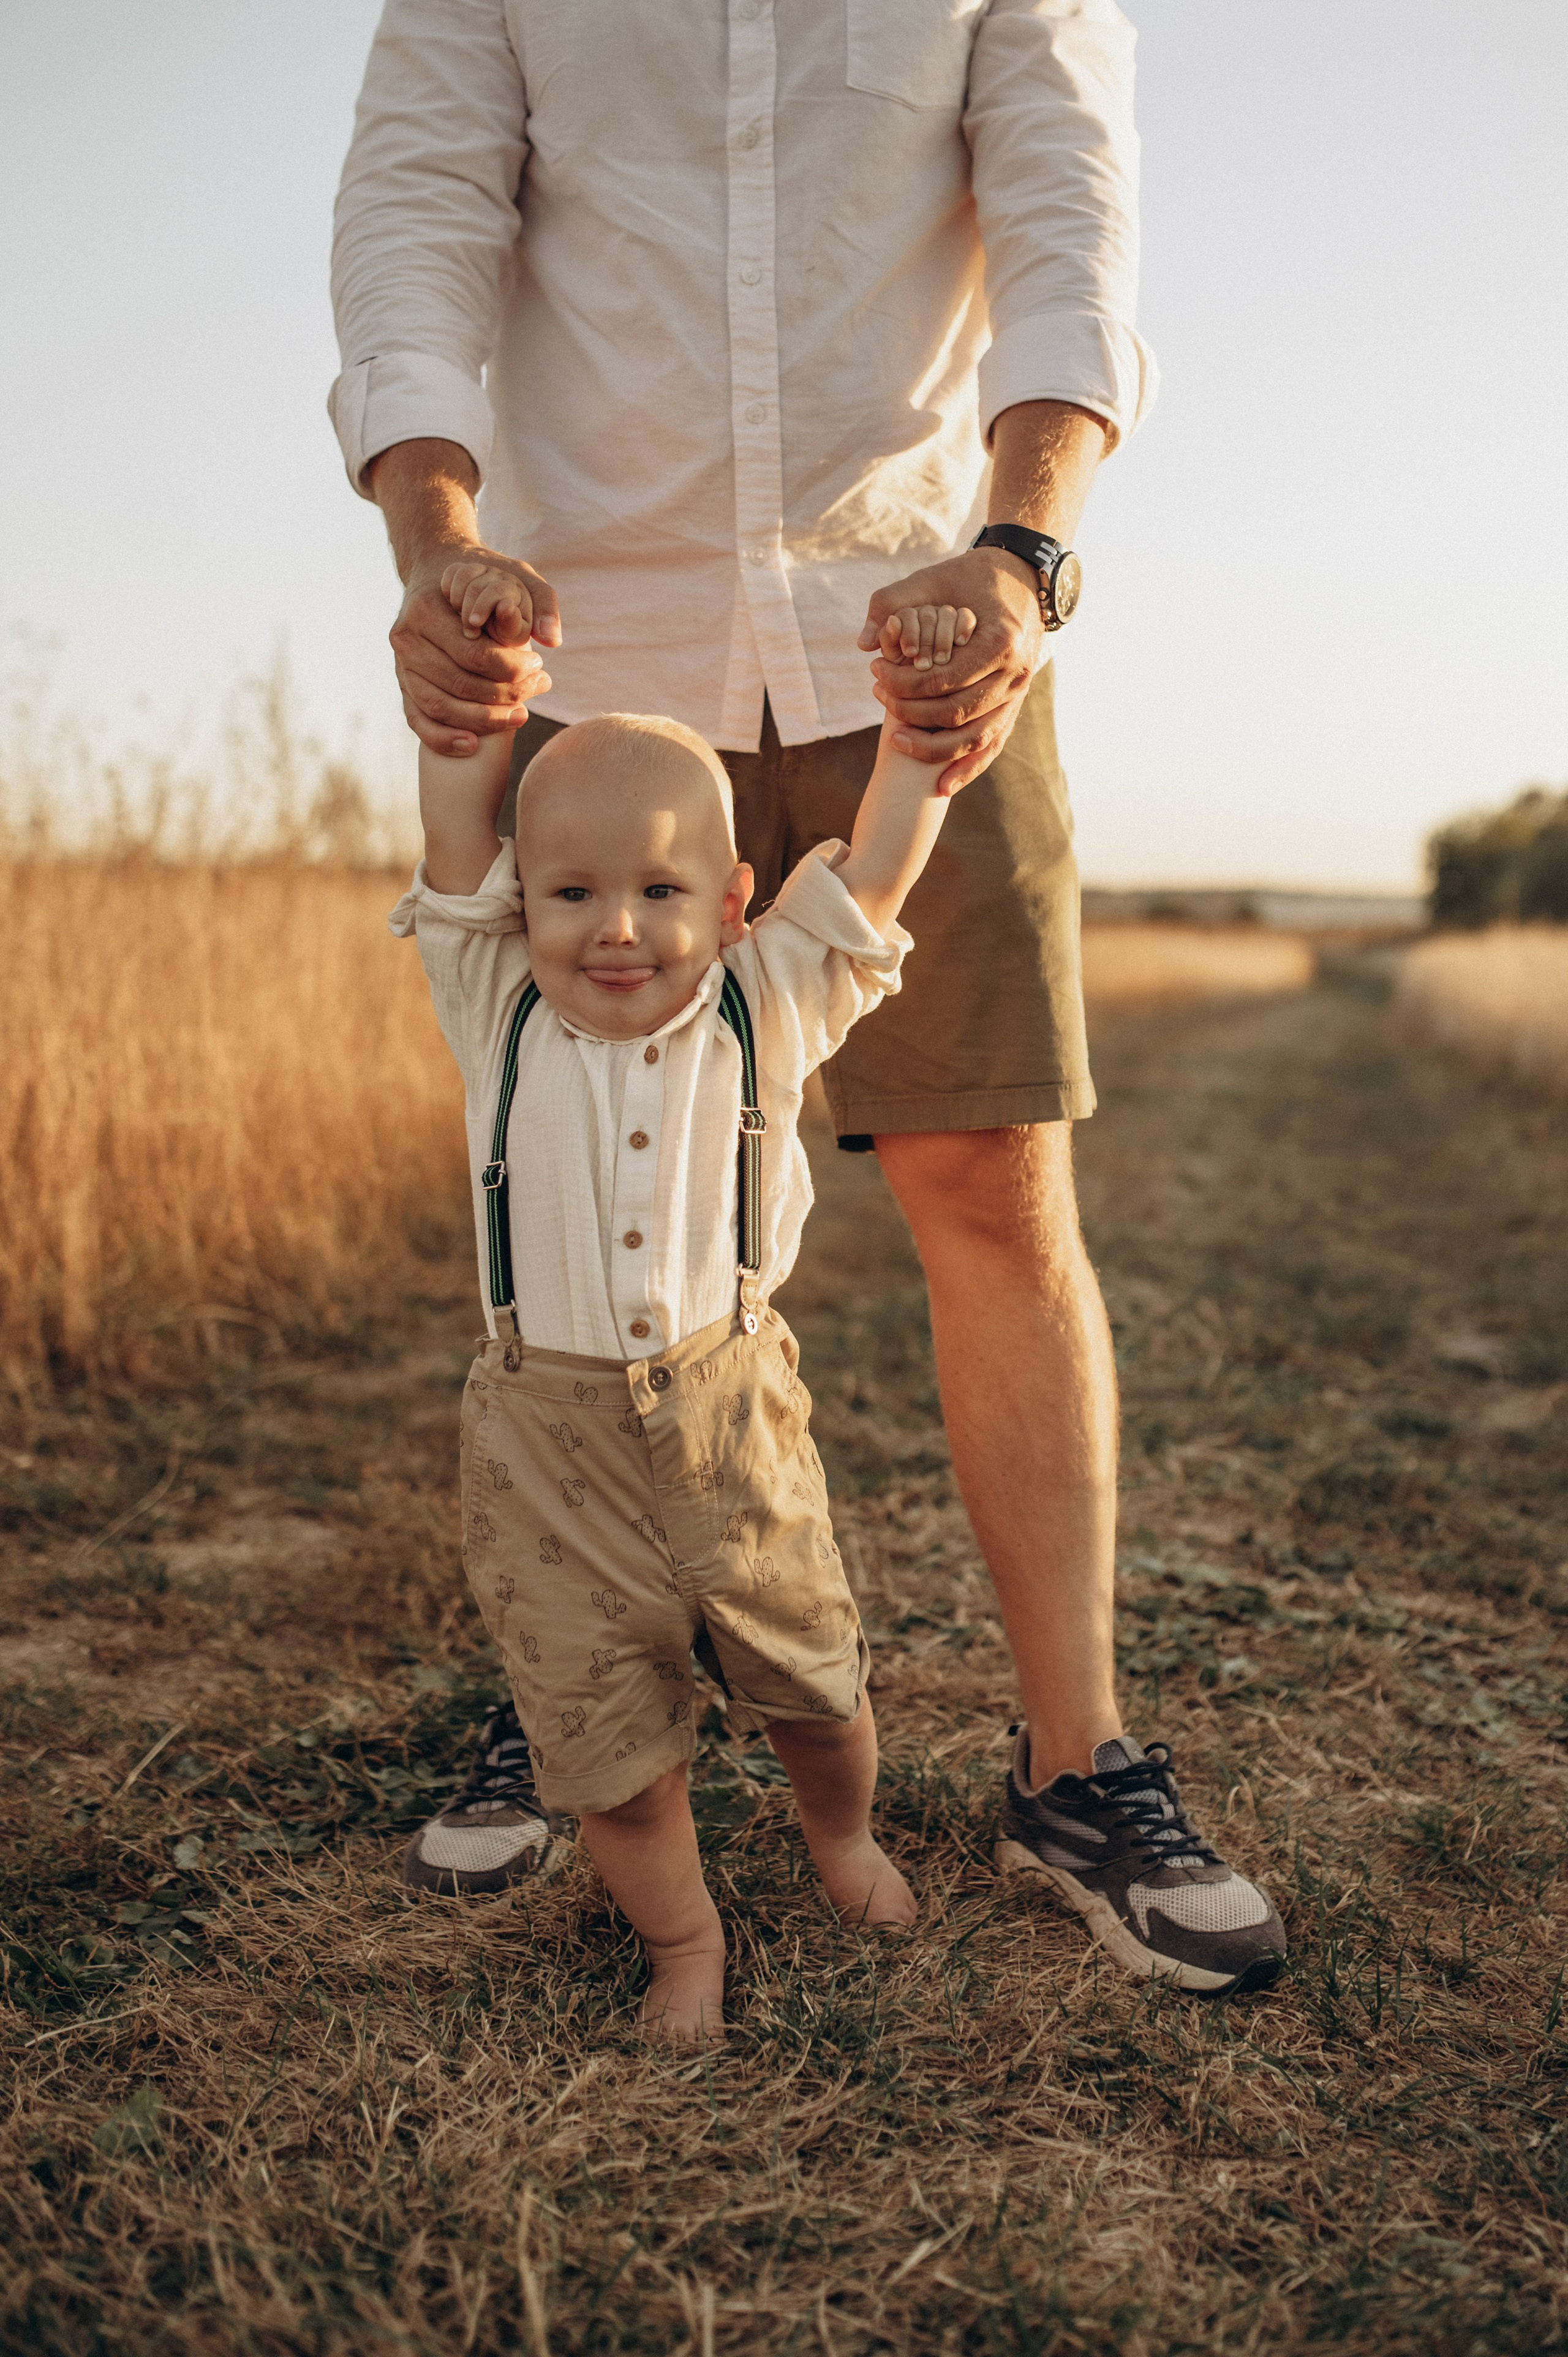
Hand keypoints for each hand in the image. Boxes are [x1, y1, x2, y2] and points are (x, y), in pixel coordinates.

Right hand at [390, 545, 560, 757]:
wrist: (439, 572)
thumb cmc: (483, 576)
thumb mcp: (516, 576)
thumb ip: (541, 603)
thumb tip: (552, 640)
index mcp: (425, 609)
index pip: (475, 655)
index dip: (512, 669)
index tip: (539, 666)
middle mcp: (405, 639)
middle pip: (460, 683)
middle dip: (505, 695)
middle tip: (537, 688)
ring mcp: (400, 665)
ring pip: (440, 707)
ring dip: (483, 720)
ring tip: (521, 715)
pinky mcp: (403, 686)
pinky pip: (419, 720)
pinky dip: (444, 739)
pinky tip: (472, 746)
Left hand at [858, 547, 1041, 795]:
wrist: (1020, 579)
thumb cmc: (971, 579)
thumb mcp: (932, 579)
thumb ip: (892, 602)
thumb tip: (865, 643)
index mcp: (1000, 642)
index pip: (943, 679)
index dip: (903, 683)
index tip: (875, 673)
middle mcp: (1016, 673)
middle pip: (956, 712)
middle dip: (911, 711)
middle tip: (879, 696)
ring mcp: (1019, 694)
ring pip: (974, 737)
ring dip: (932, 747)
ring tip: (896, 740)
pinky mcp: (1015, 707)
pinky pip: (992, 746)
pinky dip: (968, 770)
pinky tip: (942, 787)